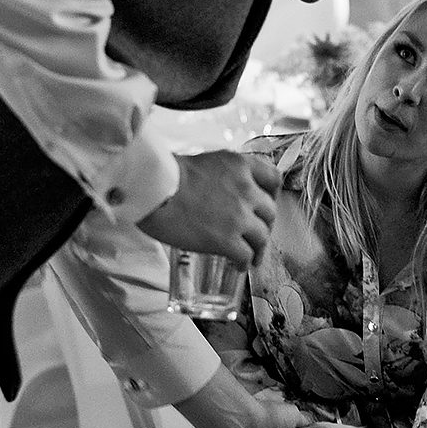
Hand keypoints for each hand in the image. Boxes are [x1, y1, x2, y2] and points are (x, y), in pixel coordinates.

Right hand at [137, 151, 279, 265]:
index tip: (266, 203)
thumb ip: (221, 176)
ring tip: (251, 257)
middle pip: (269, 212)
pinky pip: (246, 255)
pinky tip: (238, 265)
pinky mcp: (227, 240)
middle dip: (264, 225)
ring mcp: (239, 216)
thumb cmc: (166, 175)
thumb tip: (219, 191)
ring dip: (258, 248)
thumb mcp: (204, 162)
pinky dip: (244, 263)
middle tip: (256, 234)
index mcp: (240, 166)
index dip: (272, 194)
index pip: (273, 178)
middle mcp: (246, 189)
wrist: (153, 190)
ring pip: (262, 237)